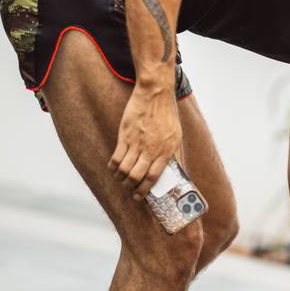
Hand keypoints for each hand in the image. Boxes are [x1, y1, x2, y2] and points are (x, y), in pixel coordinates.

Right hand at [108, 84, 181, 200]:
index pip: (153, 178)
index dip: (144, 190)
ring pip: (123, 169)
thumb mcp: (176, 136)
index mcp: (165, 151)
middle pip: (135, 177)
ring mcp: (136, 143)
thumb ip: (173, 154)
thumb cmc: (167, 115)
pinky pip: (116, 157)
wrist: (155, 94)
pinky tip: (114, 168)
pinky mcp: (124, 135)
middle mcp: (150, 149)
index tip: (139, 197)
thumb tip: (175, 171)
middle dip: (130, 187)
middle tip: (129, 190)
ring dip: (120, 179)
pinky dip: (113, 167)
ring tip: (121, 179)